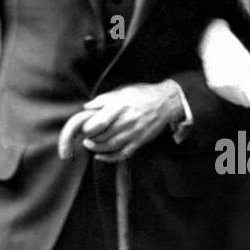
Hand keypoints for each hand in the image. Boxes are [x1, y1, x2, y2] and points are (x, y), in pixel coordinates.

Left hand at [57, 82, 182, 161]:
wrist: (166, 102)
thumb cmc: (143, 95)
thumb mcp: (122, 91)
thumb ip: (103, 99)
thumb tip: (87, 107)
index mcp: (120, 106)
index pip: (98, 123)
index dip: (87, 128)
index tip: (83, 127)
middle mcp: (126, 121)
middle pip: (102, 136)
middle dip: (90, 138)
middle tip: (85, 136)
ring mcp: (133, 133)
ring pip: (109, 146)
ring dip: (96, 148)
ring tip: (90, 144)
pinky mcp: (139, 141)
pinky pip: (122, 154)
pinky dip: (109, 158)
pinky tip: (101, 156)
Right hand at [198, 18, 249, 117]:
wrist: (213, 44)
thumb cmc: (237, 51)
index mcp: (244, 78)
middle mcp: (231, 86)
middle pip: (248, 103)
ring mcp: (221, 88)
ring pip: (238, 102)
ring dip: (243, 96)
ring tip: (240, 81)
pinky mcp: (214, 88)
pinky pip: (228, 98)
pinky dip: (233, 94)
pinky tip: (231, 81)